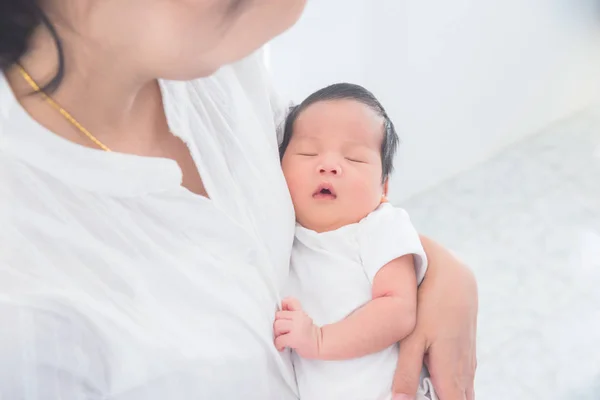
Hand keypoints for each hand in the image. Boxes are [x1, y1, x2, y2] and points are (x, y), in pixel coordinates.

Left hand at [273, 297, 321, 358]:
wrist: (320, 345)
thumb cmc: (309, 333)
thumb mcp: (303, 317)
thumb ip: (294, 309)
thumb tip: (282, 304)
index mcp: (299, 312)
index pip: (288, 302)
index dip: (282, 309)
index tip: (282, 318)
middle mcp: (298, 317)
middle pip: (278, 316)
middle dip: (277, 325)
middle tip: (282, 332)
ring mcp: (296, 328)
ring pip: (277, 326)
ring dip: (277, 334)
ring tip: (282, 339)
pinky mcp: (294, 339)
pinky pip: (279, 339)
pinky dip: (278, 345)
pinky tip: (283, 347)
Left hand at [392, 235, 477, 399]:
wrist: (453, 275)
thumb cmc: (429, 305)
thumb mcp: (412, 338)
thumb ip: (406, 372)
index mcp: (451, 371)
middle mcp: (465, 368)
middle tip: (425, 395)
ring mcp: (468, 357)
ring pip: (465, 389)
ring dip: (450, 394)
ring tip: (431, 390)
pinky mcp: (467, 346)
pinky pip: (465, 376)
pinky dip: (455, 385)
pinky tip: (442, 382)